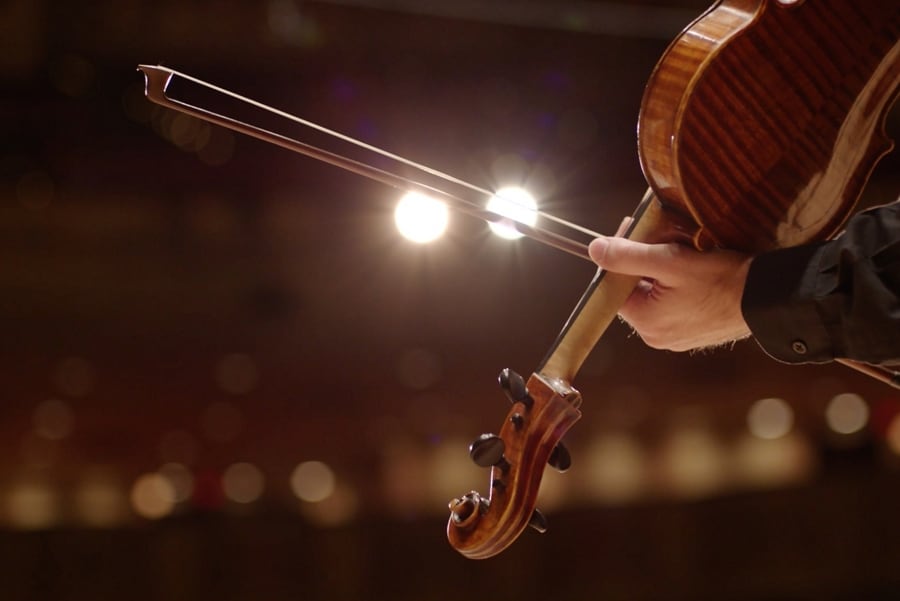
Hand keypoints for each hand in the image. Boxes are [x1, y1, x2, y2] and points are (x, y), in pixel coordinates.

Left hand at [588, 235, 753, 351]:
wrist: (770, 297)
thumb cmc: (723, 280)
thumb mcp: (670, 261)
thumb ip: (629, 255)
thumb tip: (595, 249)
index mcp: (646, 322)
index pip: (616, 286)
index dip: (622, 257)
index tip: (632, 233)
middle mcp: (658, 336)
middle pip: (637, 290)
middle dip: (646, 261)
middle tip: (662, 235)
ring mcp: (678, 336)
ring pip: (657, 294)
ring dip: (664, 270)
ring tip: (684, 248)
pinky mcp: (696, 331)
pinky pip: (677, 303)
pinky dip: (680, 284)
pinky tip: (696, 267)